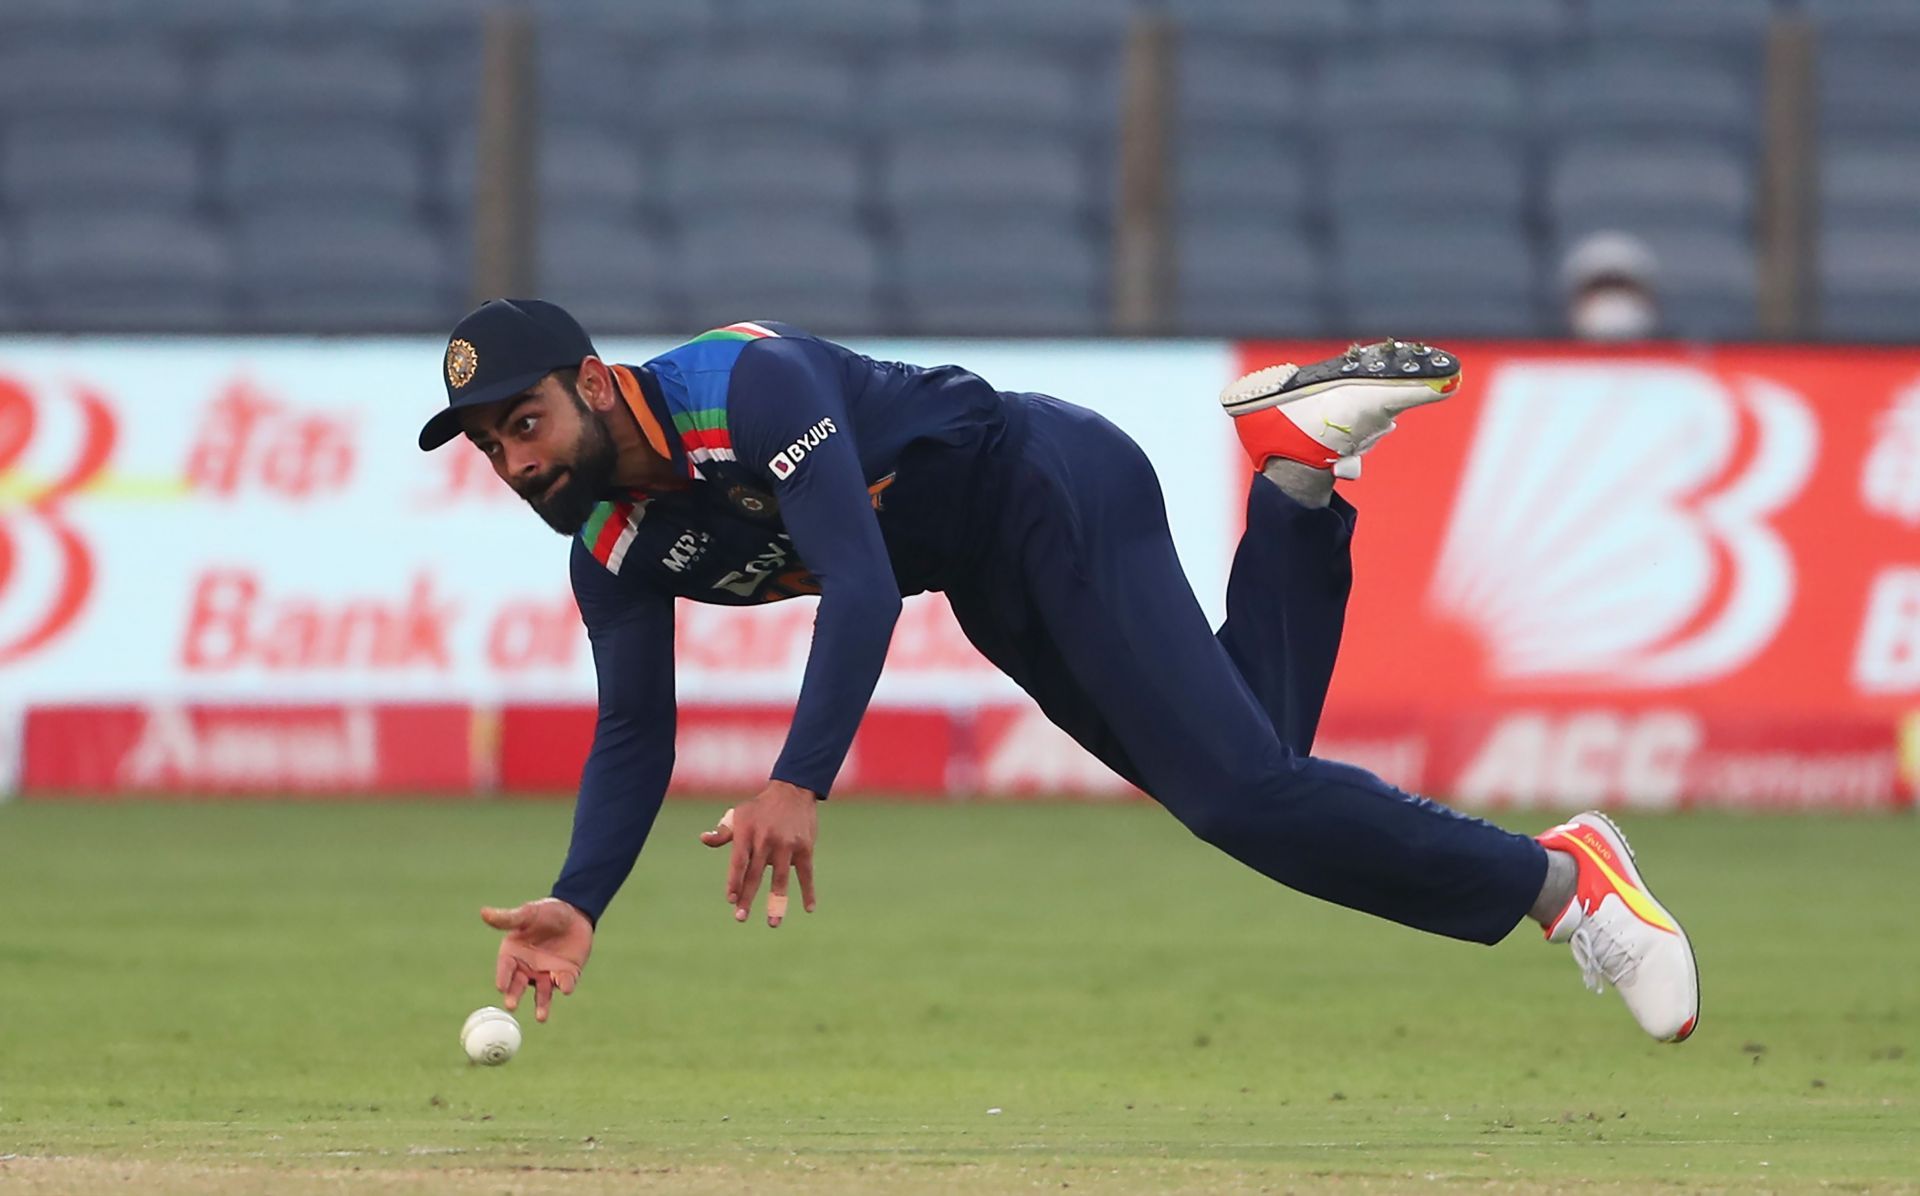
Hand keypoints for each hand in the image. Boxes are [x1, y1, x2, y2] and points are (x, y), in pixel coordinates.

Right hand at [478, 897, 592, 1022]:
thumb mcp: (528, 914)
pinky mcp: (566, 975)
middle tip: (511, 1006)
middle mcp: (527, 968)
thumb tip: (484, 912)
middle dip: (514, 996)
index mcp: (513, 954)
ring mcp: (546, 974)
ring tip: (541, 1017)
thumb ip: (508, 918)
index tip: (501, 986)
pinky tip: (565, 987)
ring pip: (542, 993)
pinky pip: (564, 983)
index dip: (503, 977)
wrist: (575, 914)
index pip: (505, 968)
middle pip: (518, 986)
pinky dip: (565, 986)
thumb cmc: (547, 912)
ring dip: (541, 1005)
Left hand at [699, 781, 818, 925]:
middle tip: (740, 918)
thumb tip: (703, 840)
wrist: (793, 791)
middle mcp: (766, 840)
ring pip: (781, 878)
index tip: (731, 899)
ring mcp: (787, 845)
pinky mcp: (805, 848)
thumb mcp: (739, 815)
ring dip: (776, 902)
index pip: (738, 861)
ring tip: (773, 923)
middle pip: (755, 874)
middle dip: (748, 897)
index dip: (734, 881)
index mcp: (747, 833)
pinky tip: (809, 908)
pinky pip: (806, 873)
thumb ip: (723, 832)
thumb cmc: (761, 808)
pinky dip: (808, 891)